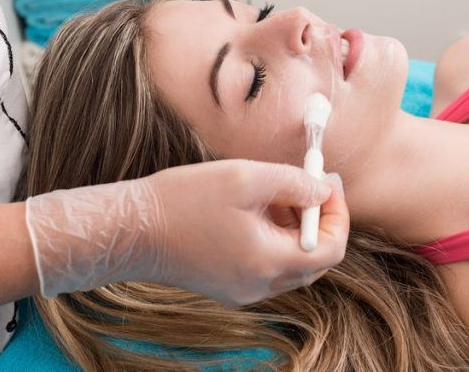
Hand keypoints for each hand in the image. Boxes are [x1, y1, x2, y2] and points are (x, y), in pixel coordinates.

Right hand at [26, 160, 348, 305]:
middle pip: (314, 260)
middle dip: (317, 220)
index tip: (327, 184)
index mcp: (268, 262)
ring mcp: (243, 291)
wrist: (132, 230)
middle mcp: (260, 286)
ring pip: (292, 264)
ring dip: (294, 230)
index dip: (337, 215)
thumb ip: (293, 183)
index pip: (330, 250)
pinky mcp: (228, 287)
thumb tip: (324, 191)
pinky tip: (254, 213)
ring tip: (275, 194)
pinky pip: (267, 268)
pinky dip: (273, 241)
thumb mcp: (244, 178)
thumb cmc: (183, 200)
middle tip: (307, 186)